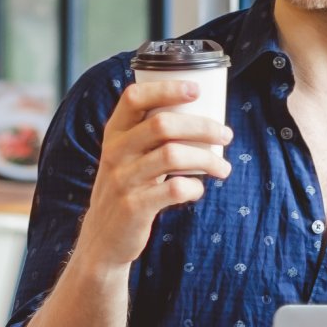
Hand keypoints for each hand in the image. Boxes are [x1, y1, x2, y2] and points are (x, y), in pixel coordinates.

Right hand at [76, 79, 232, 268]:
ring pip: (173, 155)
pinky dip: (194, 188)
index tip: (196, 89)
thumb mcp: (124, 157)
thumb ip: (148, 136)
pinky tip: (197, 189)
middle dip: (202, 126)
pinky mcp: (134, 207)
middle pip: (163, 124)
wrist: (102, 238)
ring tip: (223, 168)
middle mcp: (115, 152)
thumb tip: (200, 116)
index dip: (166, 89)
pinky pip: (174, 190)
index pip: (134, 98)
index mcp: (114, 134)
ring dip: (207, 159)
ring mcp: (123, 180)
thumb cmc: (125, 189)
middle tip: (225, 135)